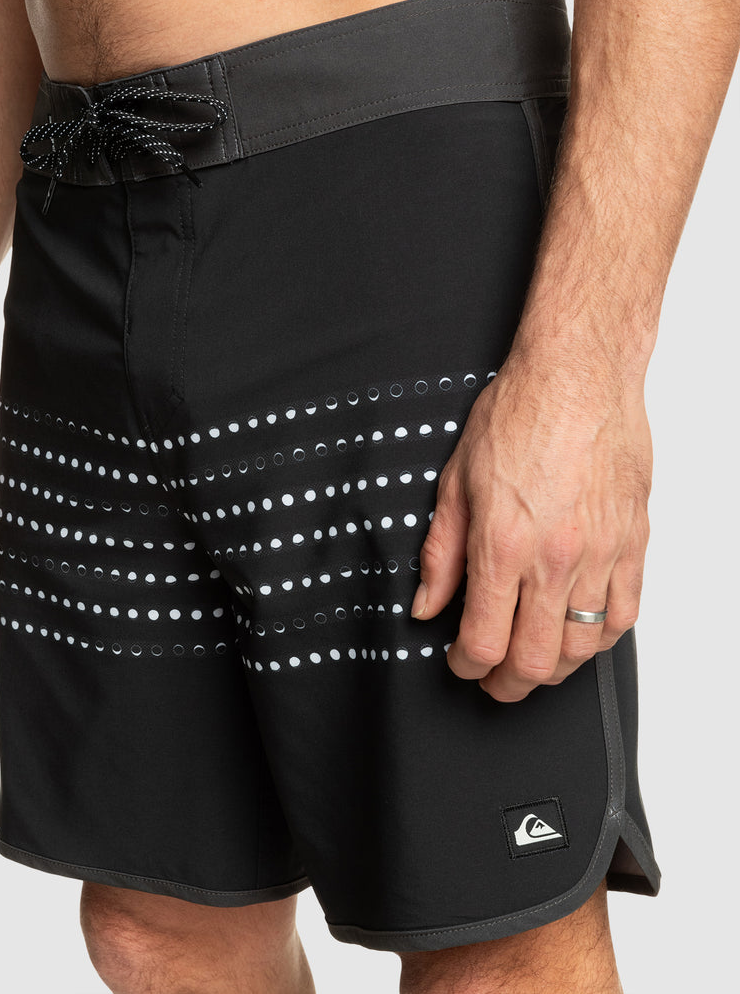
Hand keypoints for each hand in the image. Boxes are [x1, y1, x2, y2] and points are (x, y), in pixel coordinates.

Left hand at [412, 349, 651, 701]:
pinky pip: (624, 615)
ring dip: (552, 668)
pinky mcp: (632, 544)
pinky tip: (578, 634)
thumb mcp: (455, 482)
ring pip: (581, 648)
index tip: (459, 661)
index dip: (465, 665)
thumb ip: (440, 553)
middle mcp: (554, 558)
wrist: (578, 376)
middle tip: (492, 679)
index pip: (483, 640)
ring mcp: (600, 554)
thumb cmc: (519, 415)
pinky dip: (598, 639)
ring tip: (532, 661)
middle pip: (534, 660)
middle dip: (506, 684)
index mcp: (502, 545)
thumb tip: (426, 603)